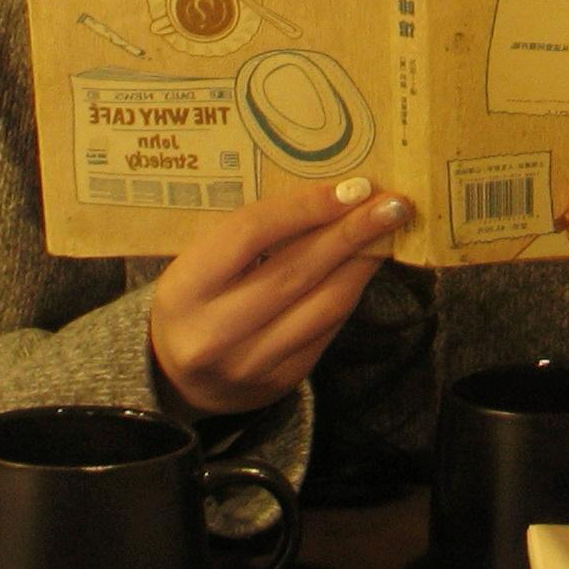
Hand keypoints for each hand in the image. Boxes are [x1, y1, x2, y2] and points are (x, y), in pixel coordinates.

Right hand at [149, 175, 411, 418]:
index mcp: (185, 288)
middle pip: (296, 271)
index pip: (250, 234)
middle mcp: (215, 331)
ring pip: (323, 305)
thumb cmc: (194, 298)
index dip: (306, 207)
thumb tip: (328, 192)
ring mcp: (249, 363)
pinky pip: (328, 329)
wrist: (175, 378)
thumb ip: (250, 234)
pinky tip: (367, 264)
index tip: (352, 186)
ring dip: (363, 262)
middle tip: (394, 203)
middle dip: (352, 232)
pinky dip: (351, 291)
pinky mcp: (281, 381)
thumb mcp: (200, 262)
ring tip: (390, 229)